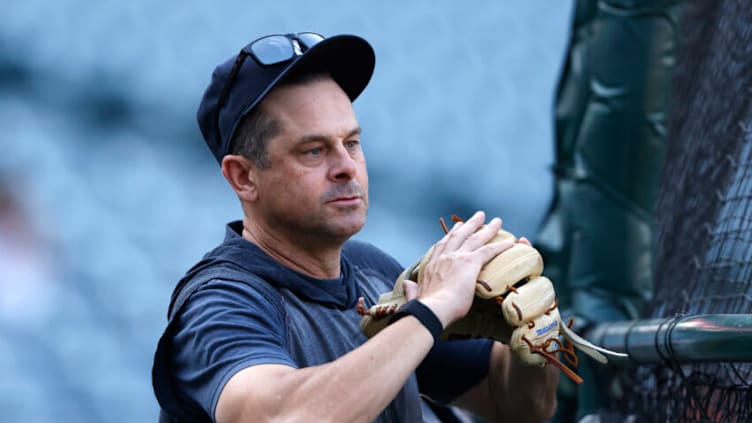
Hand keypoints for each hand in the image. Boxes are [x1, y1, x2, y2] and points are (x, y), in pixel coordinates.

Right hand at [405, 211, 513, 327]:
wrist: (432, 309)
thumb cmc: (424, 308)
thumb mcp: (415, 296)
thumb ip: (411, 290)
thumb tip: (407, 286)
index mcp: (432, 264)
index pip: (442, 246)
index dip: (450, 236)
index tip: (456, 229)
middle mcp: (444, 257)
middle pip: (459, 235)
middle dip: (469, 224)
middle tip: (479, 216)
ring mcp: (457, 258)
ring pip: (475, 238)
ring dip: (487, 229)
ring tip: (496, 221)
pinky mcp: (470, 263)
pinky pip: (488, 251)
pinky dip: (500, 246)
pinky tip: (510, 242)